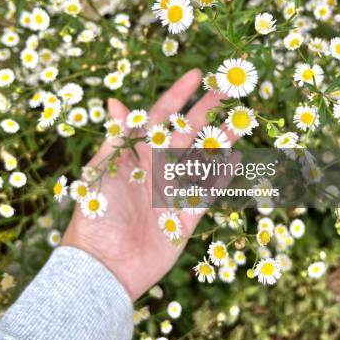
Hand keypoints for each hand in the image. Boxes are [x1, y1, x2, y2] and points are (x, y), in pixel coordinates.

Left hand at [62, 69, 236, 300]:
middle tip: (228, 87)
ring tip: (242, 118)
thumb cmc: (97, 213)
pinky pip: (208, 190)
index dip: (179, 95)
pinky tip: (235, 157)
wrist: (104, 266)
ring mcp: (173, 190)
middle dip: (207, 109)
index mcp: (137, 153)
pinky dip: (221, 174)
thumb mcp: (103, 169)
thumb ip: (118, 136)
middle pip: (187, 131)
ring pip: (202, 157)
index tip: (197, 74)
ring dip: (221, 137)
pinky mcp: (186, 215)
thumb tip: (115, 100)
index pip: (161, 116)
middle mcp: (158, 167)